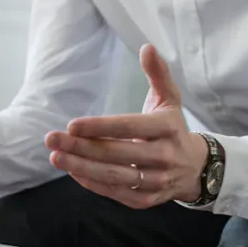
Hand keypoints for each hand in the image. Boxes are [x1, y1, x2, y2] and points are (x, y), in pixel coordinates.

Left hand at [45, 44, 208, 208]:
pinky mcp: (147, 199)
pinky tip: (73, 171)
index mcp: (167, 128)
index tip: (71, 125)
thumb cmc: (173, 129)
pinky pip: (116, 192)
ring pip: (114, 175)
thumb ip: (157, 74)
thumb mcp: (169, 100)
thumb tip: (147, 47)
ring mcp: (156, 180)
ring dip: (81, 167)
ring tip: (55, 157)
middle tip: (51, 139)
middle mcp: (164, 156)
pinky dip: (93, 183)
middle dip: (80, 147)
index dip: (99, 127)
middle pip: (115, 152)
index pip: (129, 127)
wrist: (196, 168)